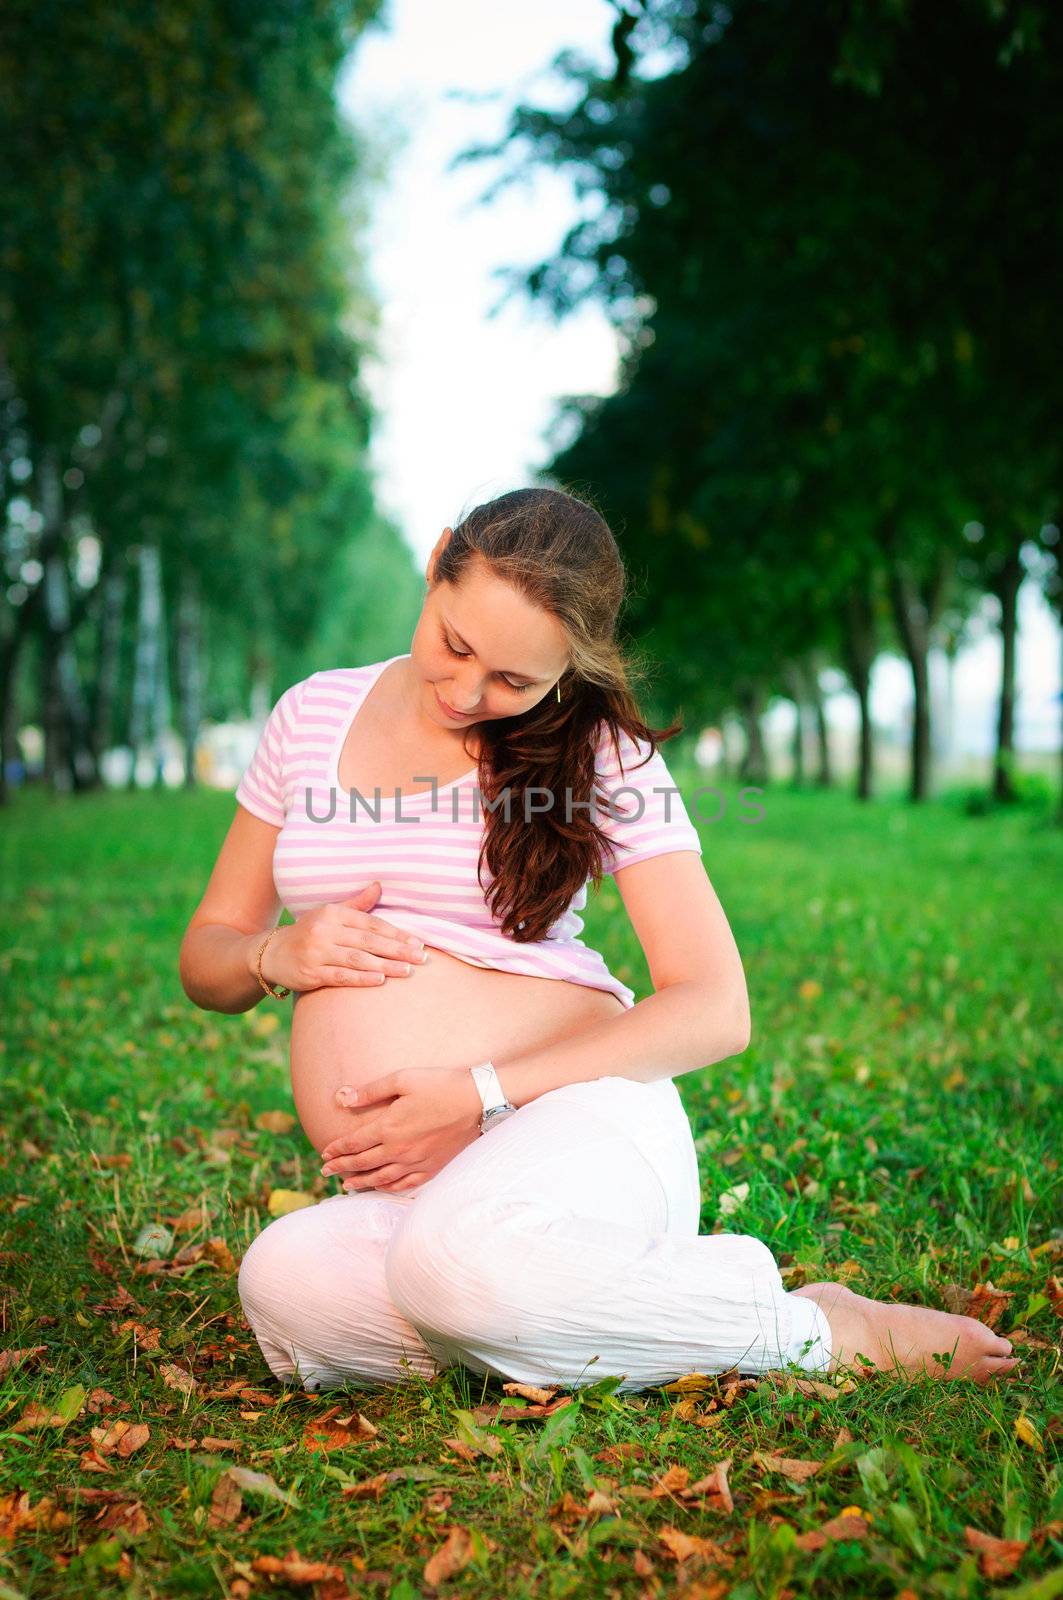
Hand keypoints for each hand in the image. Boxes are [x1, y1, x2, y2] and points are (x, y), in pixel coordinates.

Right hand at [255, 883, 428, 993]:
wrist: (271, 954)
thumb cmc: (309, 933)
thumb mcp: (329, 914)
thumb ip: (357, 904)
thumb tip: (379, 885)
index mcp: (333, 914)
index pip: (371, 923)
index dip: (396, 934)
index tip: (418, 943)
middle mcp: (325, 930)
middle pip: (369, 941)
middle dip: (397, 950)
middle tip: (422, 958)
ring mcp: (317, 952)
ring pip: (358, 959)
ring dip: (385, 966)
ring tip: (408, 971)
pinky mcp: (311, 973)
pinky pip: (340, 976)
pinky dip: (361, 979)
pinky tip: (380, 981)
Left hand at [319, 1067, 482, 1192]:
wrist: (478, 1101)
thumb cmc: (440, 1085)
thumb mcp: (402, 1079)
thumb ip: (371, 1091)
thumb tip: (342, 1098)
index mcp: (388, 1127)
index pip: (354, 1143)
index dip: (337, 1149)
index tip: (324, 1154)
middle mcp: (399, 1150)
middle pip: (362, 1163)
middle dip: (341, 1168)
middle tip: (325, 1172)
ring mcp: (416, 1161)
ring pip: (381, 1178)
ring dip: (361, 1182)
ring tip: (346, 1185)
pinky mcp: (432, 1167)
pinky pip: (405, 1184)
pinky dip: (389, 1188)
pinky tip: (382, 1187)